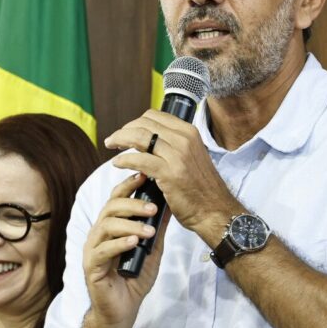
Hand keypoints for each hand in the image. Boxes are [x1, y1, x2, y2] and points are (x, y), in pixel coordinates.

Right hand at [82, 172, 170, 327]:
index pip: (116, 199)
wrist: (123, 310)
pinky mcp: (91, 266)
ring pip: (106, 225)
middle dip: (133, 204)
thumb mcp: (152, 250)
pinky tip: (134, 242)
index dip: (128, 185)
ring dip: (130, 225)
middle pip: (110, 208)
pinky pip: (103, 249)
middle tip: (153, 208)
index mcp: (110, 226)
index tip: (145, 177)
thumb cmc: (135, 278)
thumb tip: (170, 206)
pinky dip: (120, 243)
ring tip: (148, 231)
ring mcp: (93, 249)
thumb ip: (157, 229)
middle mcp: (99, 233)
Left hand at [105, 110, 239, 241]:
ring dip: (120, 140)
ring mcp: (177, 155)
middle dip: (124, 130)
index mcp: (189, 132)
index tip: (125, 131)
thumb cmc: (201, 188)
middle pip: (143, 124)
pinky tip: (117, 163)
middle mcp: (184, 139)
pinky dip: (124, 159)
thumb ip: (173, 146)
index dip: (135, 122)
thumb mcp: (191, 157)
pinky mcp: (169, 173)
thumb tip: (148, 141)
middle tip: (113, 140)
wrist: (216, 211)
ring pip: (139, 137)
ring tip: (111, 146)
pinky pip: (139, 159)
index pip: (154, 116)